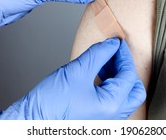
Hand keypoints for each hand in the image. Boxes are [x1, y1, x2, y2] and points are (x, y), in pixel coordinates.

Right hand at [0, 38, 145, 119]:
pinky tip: (100, 71)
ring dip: (118, 74)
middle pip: (133, 89)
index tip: (117, 43)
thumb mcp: (77, 71)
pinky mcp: (99, 119)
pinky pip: (113, 100)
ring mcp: (107, 120)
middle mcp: (113, 117)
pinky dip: (111, 84)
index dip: (123, 55)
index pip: (128, 75)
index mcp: (112, 106)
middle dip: (126, 68)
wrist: (31, 121)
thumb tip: (112, 44)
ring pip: (124, 95)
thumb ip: (99, 54)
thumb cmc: (51, 102)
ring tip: (105, 59)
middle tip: (115, 53)